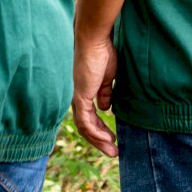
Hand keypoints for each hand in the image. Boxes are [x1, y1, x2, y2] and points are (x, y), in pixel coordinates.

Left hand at [72, 35, 117, 156]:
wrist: (95, 39)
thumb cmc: (103, 52)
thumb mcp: (107, 77)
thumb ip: (105, 92)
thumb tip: (106, 107)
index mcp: (85, 91)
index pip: (90, 117)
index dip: (100, 129)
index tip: (112, 138)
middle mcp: (78, 96)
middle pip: (86, 126)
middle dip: (100, 140)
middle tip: (114, 151)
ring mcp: (78, 97)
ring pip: (85, 127)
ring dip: (99, 140)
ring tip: (113, 150)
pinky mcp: (80, 97)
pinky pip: (85, 122)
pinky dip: (95, 132)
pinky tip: (106, 138)